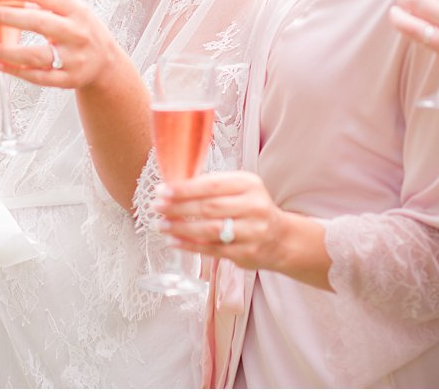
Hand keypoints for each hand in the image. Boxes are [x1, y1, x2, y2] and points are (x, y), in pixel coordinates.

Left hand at [0, 0, 123, 91]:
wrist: (107, 65)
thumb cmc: (82, 31)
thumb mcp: (73, 11)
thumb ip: (46, 2)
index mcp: (78, 10)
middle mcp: (77, 33)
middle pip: (37, 22)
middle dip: (5, 16)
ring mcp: (73, 59)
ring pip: (33, 55)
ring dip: (2, 50)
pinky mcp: (66, 80)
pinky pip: (35, 77)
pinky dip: (13, 70)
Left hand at [155, 171, 289, 271]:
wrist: (281, 238)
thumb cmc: (251, 208)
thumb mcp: (240, 189)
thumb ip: (213, 186)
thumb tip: (174, 187)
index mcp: (249, 184)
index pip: (211, 185)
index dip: (184, 189)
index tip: (162, 191)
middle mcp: (253, 207)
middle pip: (209, 207)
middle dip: (178, 207)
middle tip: (157, 207)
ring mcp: (252, 232)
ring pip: (209, 230)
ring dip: (181, 228)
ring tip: (161, 225)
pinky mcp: (246, 253)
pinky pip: (212, 249)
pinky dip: (190, 245)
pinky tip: (174, 240)